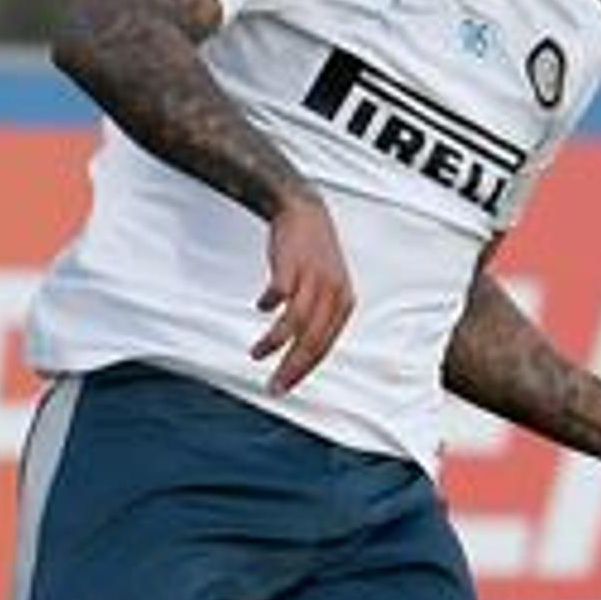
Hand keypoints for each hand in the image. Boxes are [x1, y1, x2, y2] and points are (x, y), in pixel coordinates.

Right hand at [251, 188, 354, 394]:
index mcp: (343, 304)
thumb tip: (301, 352)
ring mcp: (313, 279)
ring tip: (257, 354)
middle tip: (273, 386)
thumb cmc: (313, 256)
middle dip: (291, 369)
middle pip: (311, 342)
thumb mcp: (327, 288)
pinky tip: (261, 306)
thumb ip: (318, 318)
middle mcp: (333, 294)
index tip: (284, 387)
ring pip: (295, 324)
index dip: (303, 371)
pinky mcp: (292, 266)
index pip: (324, 348)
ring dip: (274, 344)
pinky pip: (279, 294)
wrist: (305, 212)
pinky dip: (268, 304)